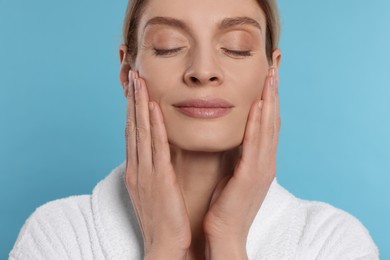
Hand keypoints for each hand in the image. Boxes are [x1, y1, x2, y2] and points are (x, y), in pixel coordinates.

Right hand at [123, 71, 190, 258]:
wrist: (165, 246)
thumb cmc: (164, 220)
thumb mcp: (155, 191)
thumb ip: (155, 171)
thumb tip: (159, 155)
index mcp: (137, 171)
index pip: (133, 133)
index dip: (132, 109)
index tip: (135, 89)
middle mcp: (137, 168)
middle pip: (133, 127)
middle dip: (132, 100)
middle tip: (133, 74)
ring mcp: (145, 173)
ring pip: (141, 132)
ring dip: (139, 105)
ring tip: (139, 81)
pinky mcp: (158, 179)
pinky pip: (156, 147)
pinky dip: (153, 126)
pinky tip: (153, 108)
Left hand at [203, 68, 279, 258]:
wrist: (224, 232)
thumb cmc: (226, 204)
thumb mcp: (233, 173)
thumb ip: (238, 154)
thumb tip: (234, 136)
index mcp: (260, 160)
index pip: (267, 124)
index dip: (269, 99)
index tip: (267, 77)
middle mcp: (266, 161)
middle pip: (272, 120)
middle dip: (273, 93)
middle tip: (274, 67)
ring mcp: (261, 168)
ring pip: (268, 128)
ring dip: (270, 101)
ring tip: (270, 77)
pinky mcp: (251, 176)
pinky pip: (255, 144)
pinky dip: (258, 124)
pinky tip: (259, 106)